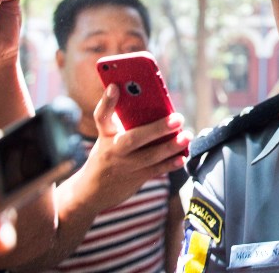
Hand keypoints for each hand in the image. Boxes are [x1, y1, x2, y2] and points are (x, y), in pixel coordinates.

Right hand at [70, 84, 191, 212]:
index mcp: (105, 134)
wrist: (91, 192)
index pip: (101, 116)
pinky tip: (183, 156)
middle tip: (178, 118)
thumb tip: (155, 102)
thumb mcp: (108, 137)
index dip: (107, 102)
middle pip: (133, 138)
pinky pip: (155, 170)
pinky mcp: (135, 179)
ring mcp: (124, 166)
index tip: (115, 87)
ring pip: (149, 156)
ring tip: (187, 136)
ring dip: (170, 147)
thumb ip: (126, 122)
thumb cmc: (107, 155)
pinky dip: (170, 164)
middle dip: (157, 129)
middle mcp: (113, 150)